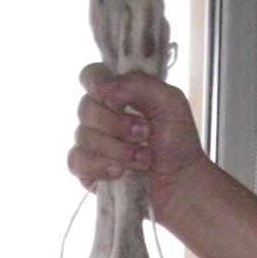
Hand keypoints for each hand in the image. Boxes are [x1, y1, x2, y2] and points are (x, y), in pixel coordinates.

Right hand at [67, 64, 206, 217]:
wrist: (179, 181)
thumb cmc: (177, 140)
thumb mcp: (169, 102)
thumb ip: (139, 84)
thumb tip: (102, 88)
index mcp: (118, 93)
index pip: (91, 76)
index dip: (95, 82)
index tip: (113, 98)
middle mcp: (100, 116)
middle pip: (85, 108)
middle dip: (117, 124)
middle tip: (144, 134)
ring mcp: (90, 143)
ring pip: (83, 137)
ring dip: (117, 149)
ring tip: (143, 159)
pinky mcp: (86, 169)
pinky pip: (76, 162)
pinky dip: (99, 166)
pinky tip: (119, 172)